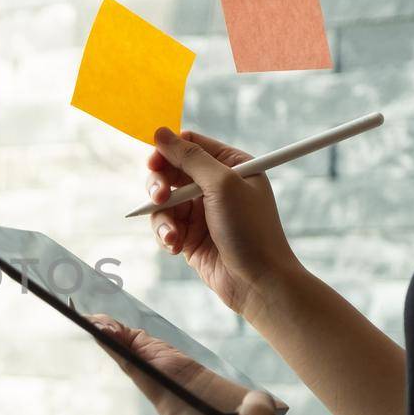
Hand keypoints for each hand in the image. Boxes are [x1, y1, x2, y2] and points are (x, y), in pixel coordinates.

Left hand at [89, 313, 292, 414]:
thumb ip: (254, 400)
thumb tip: (252, 405)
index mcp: (178, 408)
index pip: (140, 366)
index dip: (119, 343)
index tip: (97, 325)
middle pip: (154, 382)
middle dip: (138, 352)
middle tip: (115, 328)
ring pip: (174, 407)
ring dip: (164, 381)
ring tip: (152, 356)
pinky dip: (190, 412)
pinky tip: (204, 412)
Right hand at [146, 126, 302, 320]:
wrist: (259, 281)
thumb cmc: (250, 229)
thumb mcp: (222, 184)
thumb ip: (190, 158)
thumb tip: (160, 133)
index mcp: (230, 165)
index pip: (190, 145)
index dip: (168, 151)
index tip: (155, 163)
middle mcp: (214, 186)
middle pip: (170, 171)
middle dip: (160, 185)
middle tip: (159, 197)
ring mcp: (201, 211)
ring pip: (162, 201)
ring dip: (162, 217)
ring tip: (172, 235)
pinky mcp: (190, 235)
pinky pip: (164, 226)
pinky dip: (165, 235)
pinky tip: (175, 246)